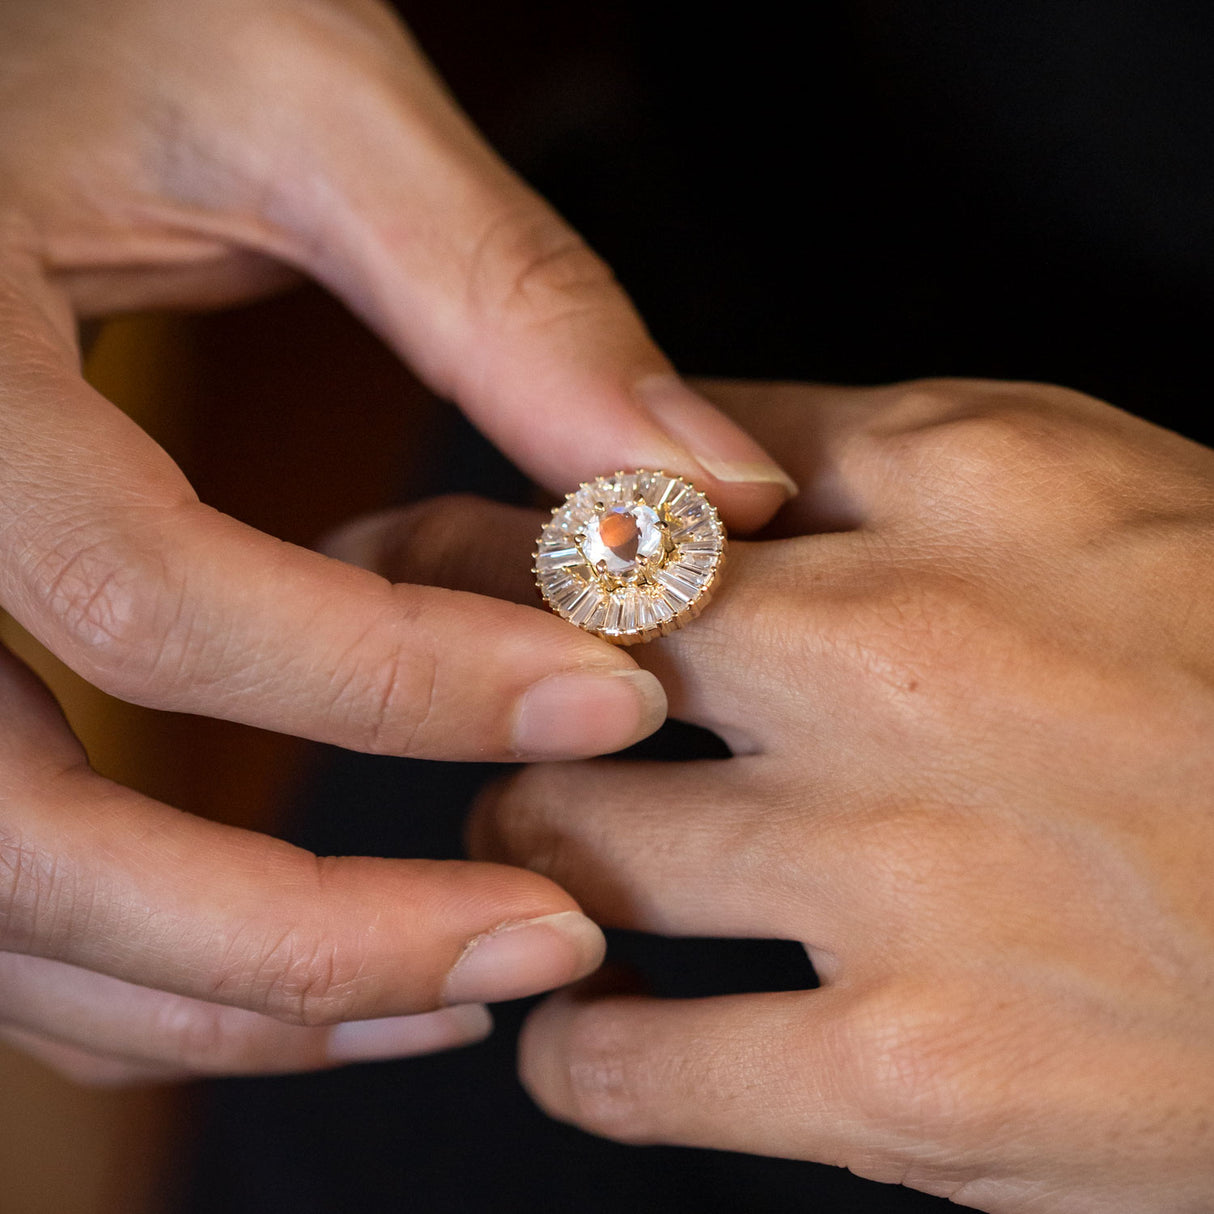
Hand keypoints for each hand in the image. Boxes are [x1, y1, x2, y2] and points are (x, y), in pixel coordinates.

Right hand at [0, 0, 793, 1082]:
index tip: (618, 687)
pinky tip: (336, 967)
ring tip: (470, 983)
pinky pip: (17, 892)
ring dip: (246, 992)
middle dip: (304, 936)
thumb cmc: (98, 17)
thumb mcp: (297, 104)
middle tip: (543, 942)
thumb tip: (706, 486)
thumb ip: (506, 297)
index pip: (149, 598)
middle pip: (27, 840)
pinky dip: (174, 973)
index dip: (402, 677)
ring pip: (14, 914)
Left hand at [372, 379, 1213, 1209]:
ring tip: (543, 837)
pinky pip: (628, 1064)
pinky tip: (585, 1011)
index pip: (631, 470)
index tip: (412, 542)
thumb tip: (675, 469)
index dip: (485, 509)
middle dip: (445, 641)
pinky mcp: (919, 1082)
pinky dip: (571, 1039)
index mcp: (950, 488)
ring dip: (522, 830)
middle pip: (549, 622)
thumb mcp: (1074, 487)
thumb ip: (864, 461)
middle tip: (414, 673)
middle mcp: (901, 657)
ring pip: (560, 830)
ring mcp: (900, 874)